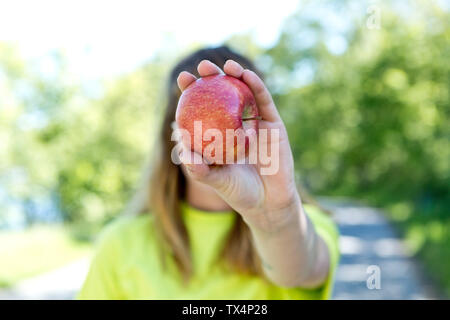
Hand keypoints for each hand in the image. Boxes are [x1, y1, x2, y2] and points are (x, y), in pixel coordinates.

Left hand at [177, 60, 300, 231]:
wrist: (269, 202)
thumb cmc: (239, 192)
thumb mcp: (215, 180)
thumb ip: (198, 168)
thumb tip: (181, 148)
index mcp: (219, 134)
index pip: (203, 108)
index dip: (192, 92)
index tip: (182, 79)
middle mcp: (236, 125)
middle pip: (223, 95)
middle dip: (212, 78)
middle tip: (202, 68)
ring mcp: (255, 123)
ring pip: (245, 93)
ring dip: (236, 75)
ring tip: (226, 65)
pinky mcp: (274, 124)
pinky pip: (264, 102)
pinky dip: (256, 87)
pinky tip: (246, 76)